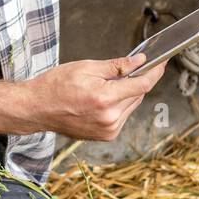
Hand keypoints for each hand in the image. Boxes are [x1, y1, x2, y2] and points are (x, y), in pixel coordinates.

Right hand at [17, 54, 166, 141]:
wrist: (37, 109)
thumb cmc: (56, 85)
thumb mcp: (87, 67)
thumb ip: (117, 66)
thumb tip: (140, 62)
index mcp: (105, 99)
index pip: (142, 85)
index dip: (154, 72)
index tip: (161, 62)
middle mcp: (110, 118)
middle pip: (138, 95)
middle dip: (135, 80)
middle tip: (124, 69)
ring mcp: (108, 130)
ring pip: (131, 105)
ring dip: (127, 93)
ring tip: (105, 86)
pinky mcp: (106, 136)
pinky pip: (122, 116)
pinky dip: (119, 105)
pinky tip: (102, 98)